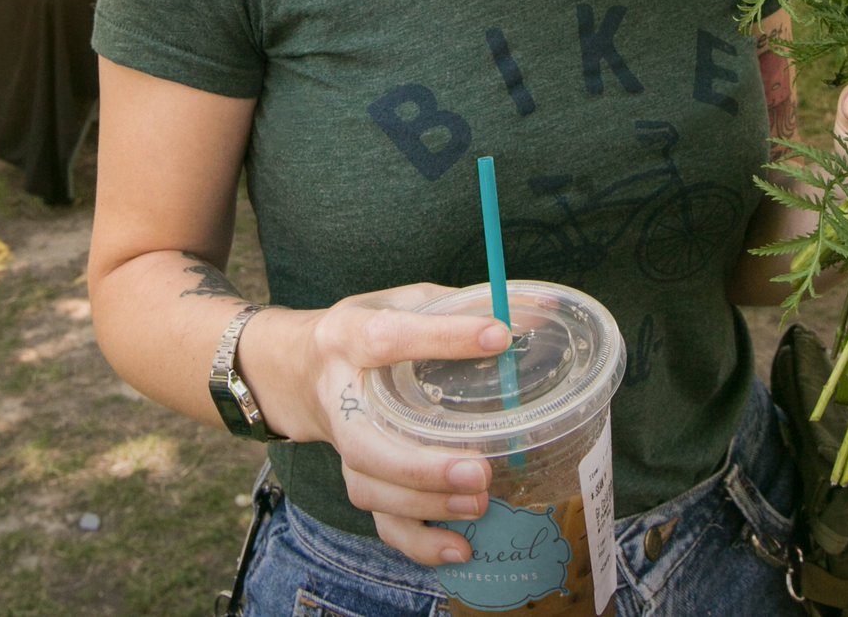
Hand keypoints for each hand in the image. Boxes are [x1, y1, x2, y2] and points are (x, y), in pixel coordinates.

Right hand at [245, 285, 513, 566]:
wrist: (300, 370)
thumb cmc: (371, 331)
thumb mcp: (406, 301)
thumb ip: (466, 306)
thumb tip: (547, 311)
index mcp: (349, 336)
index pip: (389, 337)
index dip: (442, 338)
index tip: (498, 337)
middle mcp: (338, 396)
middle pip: (365, 443)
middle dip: (420, 466)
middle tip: (480, 469)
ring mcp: (343, 444)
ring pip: (369, 487)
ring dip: (425, 504)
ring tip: (479, 502)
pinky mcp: (357, 477)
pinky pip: (380, 520)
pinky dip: (418, 542)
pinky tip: (460, 547)